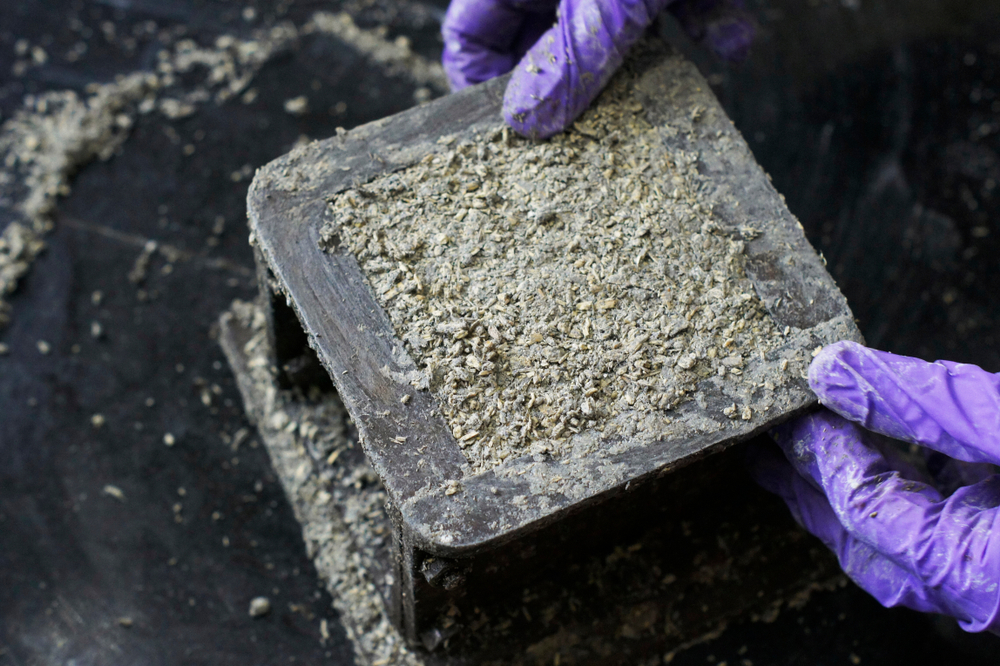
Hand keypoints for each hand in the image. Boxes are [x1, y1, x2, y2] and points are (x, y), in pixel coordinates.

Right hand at [441, 0, 754, 137]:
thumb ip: (575, 54)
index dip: (489, 86)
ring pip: (614, 30)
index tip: (524, 130)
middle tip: (604, 121)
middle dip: (584, 80)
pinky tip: (733, 37)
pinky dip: (706, 20)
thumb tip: (528, 120)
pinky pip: (671, 4)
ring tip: (679, 78)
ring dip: (655, 56)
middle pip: (544, 40)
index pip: (471, 36)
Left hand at [749, 341, 999, 632]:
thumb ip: (930, 403)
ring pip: (894, 543)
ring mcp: (987, 581)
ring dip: (844, 491)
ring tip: (798, 448)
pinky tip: (877, 448)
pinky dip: (899, 488)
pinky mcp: (999, 559)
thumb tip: (833, 370)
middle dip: (805, 487)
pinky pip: (933, 531)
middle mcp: (978, 591)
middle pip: (862, 540)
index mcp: (980, 571)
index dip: (822, 455)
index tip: (788, 413)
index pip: (866, 509)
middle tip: (757, 443)